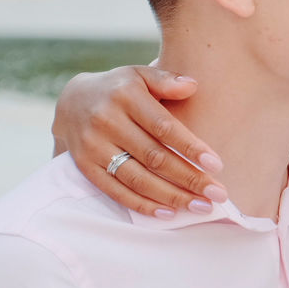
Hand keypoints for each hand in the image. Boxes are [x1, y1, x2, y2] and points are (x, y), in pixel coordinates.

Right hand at [53, 66, 226, 217]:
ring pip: (137, 178)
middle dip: (189, 178)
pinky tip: (168, 212)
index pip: (163, 127)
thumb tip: (193, 85)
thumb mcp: (140, 75)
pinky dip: (143, 204)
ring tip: (201, 207)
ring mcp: (94, 147)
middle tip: (218, 193)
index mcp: (126, 97)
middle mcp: (107, 122)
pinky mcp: (86, 167)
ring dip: (171, 196)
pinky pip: (116, 191)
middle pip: (154, 157)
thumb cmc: (120, 89)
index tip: (216, 165)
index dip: (190, 147)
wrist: (71, 102)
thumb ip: (166, 80)